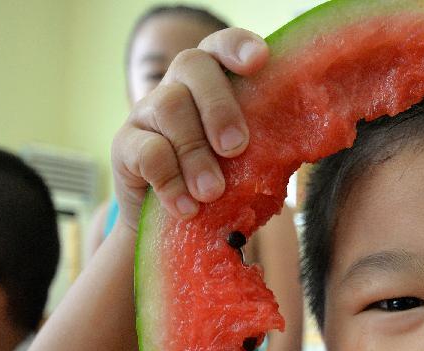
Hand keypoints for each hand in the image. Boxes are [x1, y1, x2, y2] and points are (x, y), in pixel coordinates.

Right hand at [110, 27, 268, 230]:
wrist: (173, 230)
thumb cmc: (223, 188)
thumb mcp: (250, 166)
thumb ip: (267, 149)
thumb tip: (298, 148)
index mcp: (216, 83)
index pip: (221, 47)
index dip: (237, 46)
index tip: (259, 61)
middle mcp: (179, 86)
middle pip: (192, 65)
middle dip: (219, 106)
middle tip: (236, 148)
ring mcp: (148, 112)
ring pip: (170, 107)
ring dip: (196, 153)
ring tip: (212, 193)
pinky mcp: (125, 145)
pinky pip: (147, 152)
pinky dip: (171, 181)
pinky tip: (186, 208)